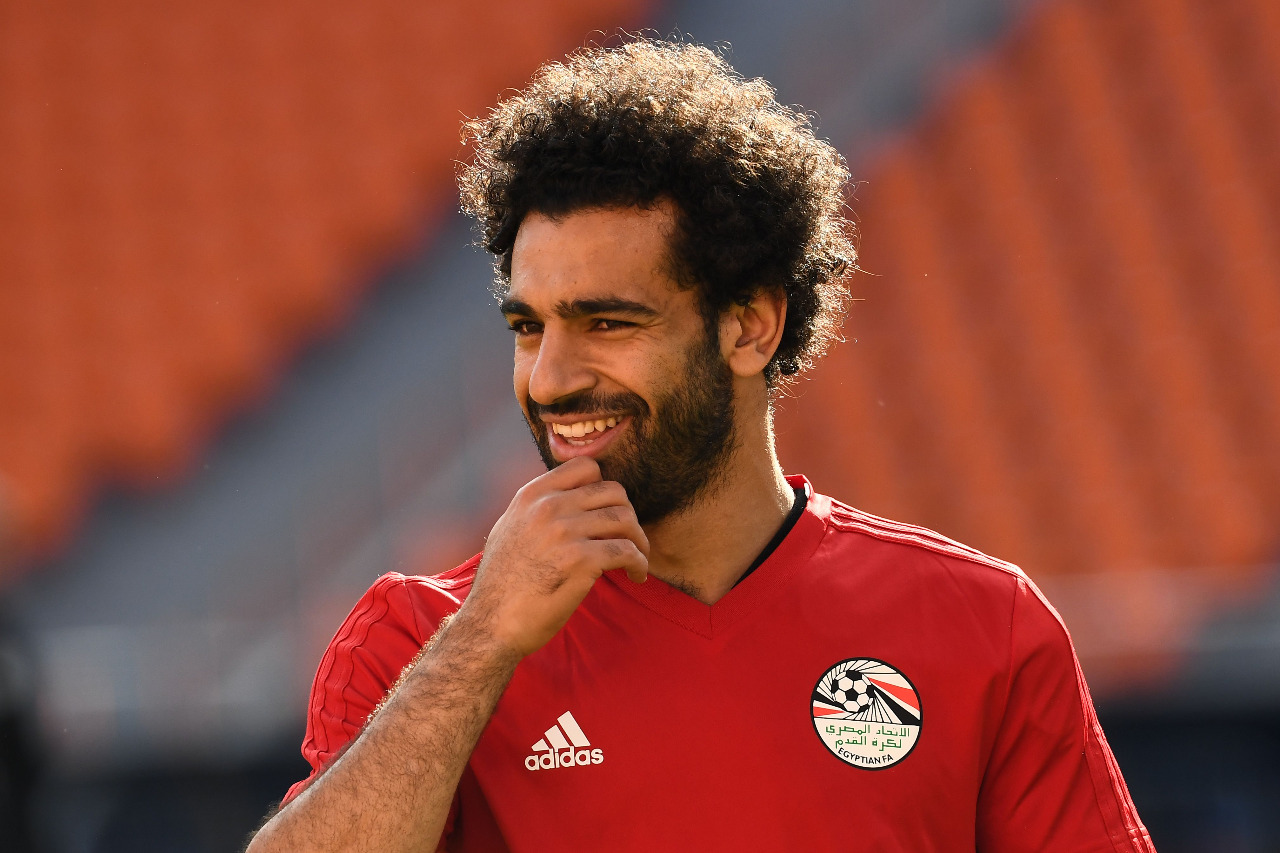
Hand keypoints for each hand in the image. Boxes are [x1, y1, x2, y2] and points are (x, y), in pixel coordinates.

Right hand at [460, 457, 648, 657]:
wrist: (491, 624)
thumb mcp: (508, 529)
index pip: (585, 467)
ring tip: (637, 559)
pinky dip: (640, 564)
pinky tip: (637, 575)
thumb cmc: (501, 584)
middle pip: (614, 492)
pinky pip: (628, 551)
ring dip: (639, 540)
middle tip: (628, 538)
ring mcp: (565, 532)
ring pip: (625, 519)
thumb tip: (566, 498)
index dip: (603, 487)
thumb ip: (535, 509)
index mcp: (531, 496)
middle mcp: (549, 507)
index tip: (606, 511)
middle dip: (627, 515)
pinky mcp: (581, 560)